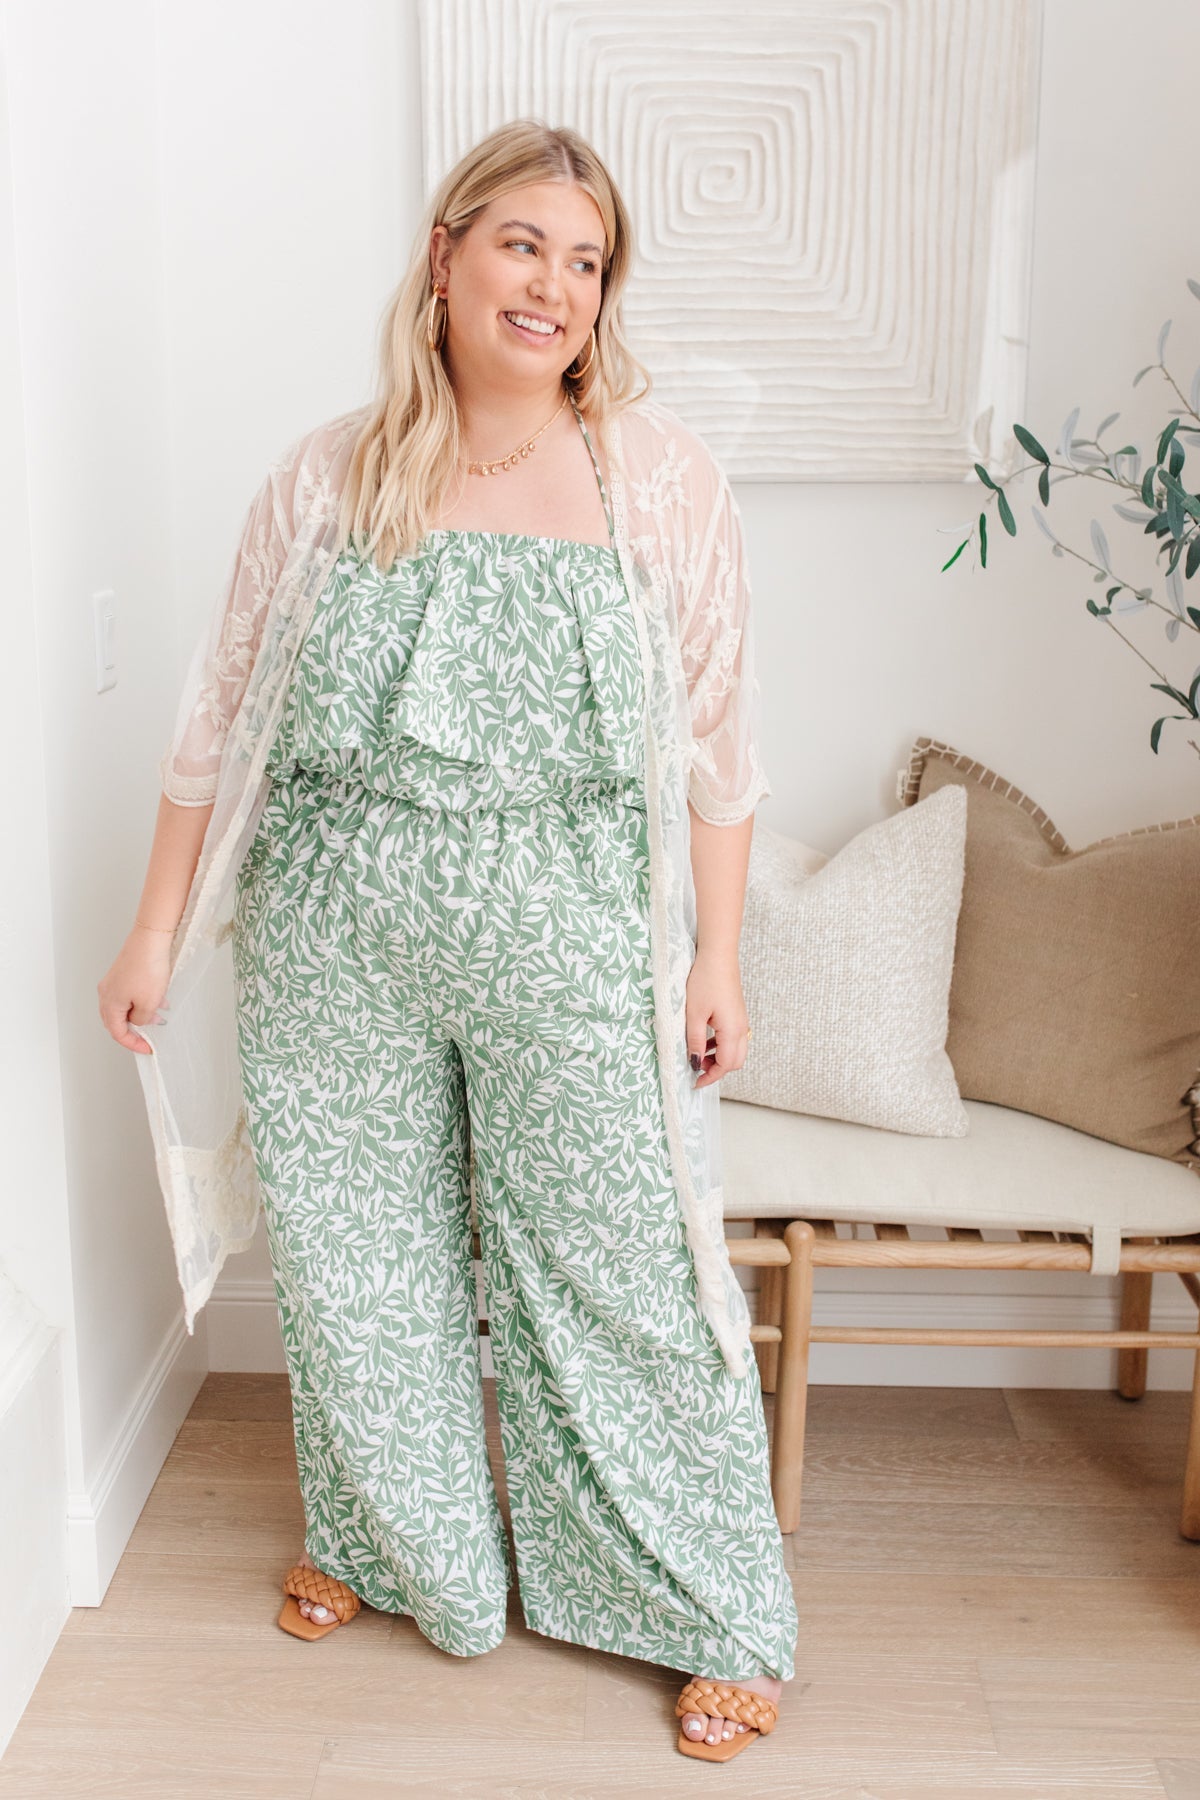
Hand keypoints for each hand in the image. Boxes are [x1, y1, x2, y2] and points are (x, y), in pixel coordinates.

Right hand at [97, 926, 172, 1054]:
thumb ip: (142, 1019)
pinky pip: (130, 994)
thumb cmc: (148, 968)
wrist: (150, 939)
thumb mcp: (148, 1003)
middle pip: (117, 1021)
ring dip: (141, 1014)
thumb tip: (140, 1021)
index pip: (117, 1033)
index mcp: (109, 1003)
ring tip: (159, 1015)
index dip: (133, 1044)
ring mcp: (113, 982)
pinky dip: (142, 1001)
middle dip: (136, 1030)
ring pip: (125, 1007)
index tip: (147, 1048)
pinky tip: (158, 998)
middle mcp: (106, 993)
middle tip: (150, 1035)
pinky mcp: (122, 973)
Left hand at [685, 947, 749, 1088]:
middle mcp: (741, 1028)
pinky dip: (721, 1046)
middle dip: (716, 1070)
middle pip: (734, 1062)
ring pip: (735, 1051)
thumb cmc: (705, 980)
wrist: (718, 955)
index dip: (710, 1077)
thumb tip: (695, 1063)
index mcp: (732, 1030)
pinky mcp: (737, 1014)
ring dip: (718, 1058)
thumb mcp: (693, 1014)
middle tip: (696, 1068)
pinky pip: (733, 1038)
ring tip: (698, 1054)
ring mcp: (741, 1021)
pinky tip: (705, 1039)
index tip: (694, 1082)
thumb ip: (695, 1041)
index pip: (725, 1065)